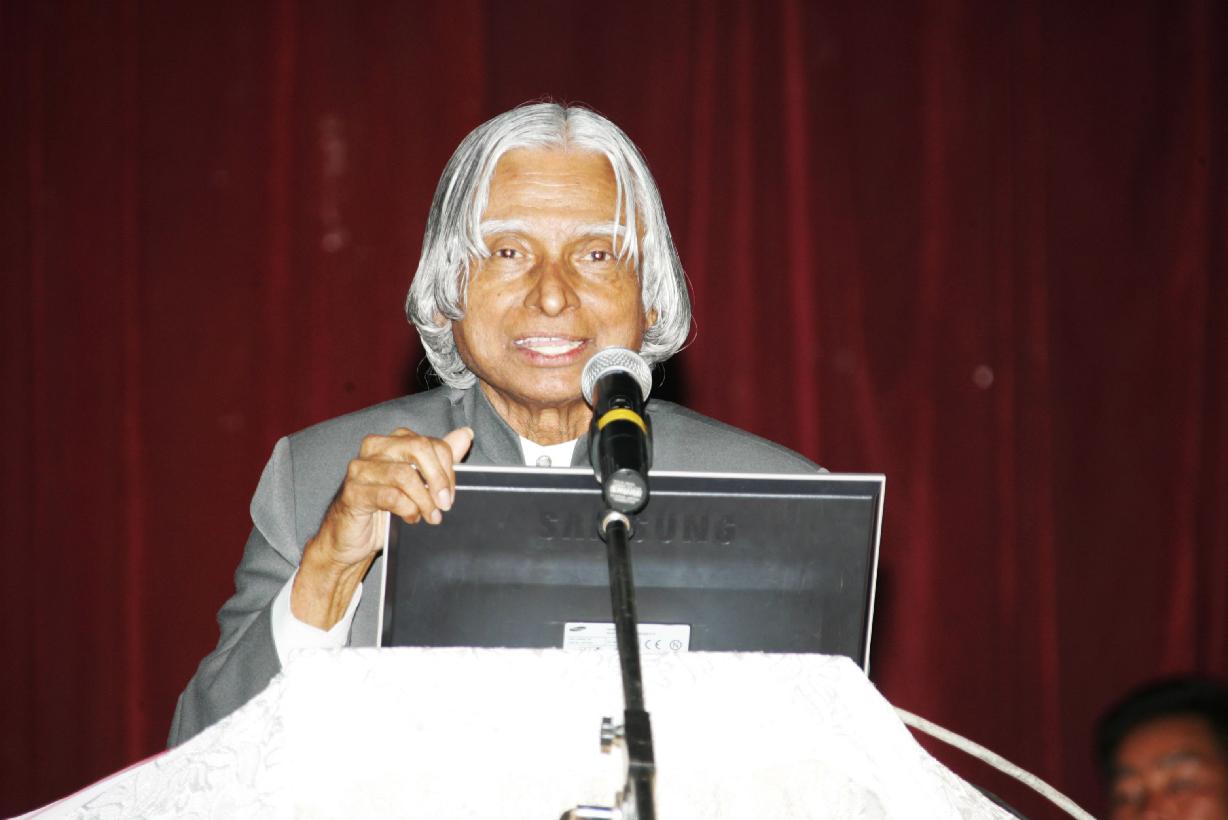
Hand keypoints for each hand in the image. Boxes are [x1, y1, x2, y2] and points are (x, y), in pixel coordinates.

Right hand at [291, 425, 473, 628]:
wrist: (351, 540)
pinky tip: (411, 518)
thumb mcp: (418, 483)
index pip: (430, 442)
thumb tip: (465, 434)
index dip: (448, 468)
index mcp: (393, 441)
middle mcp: (374, 448)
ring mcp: (360, 469)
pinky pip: (389, 495)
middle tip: (446, 504)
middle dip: (438, 478)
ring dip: (424, 499)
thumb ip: (439, 459)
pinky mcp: (353, 492)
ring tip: (431, 517)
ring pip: (404, 474)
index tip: (451, 493)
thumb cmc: (385, 509)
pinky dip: (407, 509)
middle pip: (418, 448)